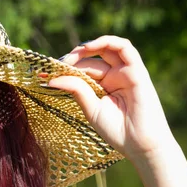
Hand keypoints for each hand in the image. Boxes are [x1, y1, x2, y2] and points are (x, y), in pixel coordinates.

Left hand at [45, 35, 175, 160]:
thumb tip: (51, 79)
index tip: (45, 74)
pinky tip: (88, 47)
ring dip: (89, 46)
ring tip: (71, 56)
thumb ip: (76, 90)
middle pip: (91, 60)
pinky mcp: (137, 71)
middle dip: (73, 59)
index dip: (65, 69)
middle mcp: (114, 77)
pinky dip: (107, 42)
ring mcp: (126, 73)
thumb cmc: (117, 130)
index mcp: (103, 87)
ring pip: (108, 48)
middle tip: (57, 65)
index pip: (83, 70)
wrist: (141, 145)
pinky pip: (125, 48)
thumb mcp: (91, 108)